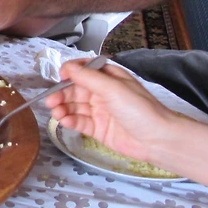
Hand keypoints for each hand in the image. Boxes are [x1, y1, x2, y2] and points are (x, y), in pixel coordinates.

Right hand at [45, 59, 182, 166]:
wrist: (157, 139)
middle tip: (50, 100)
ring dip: (63, 108)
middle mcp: (103, 93)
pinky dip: (69, 121)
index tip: (59, 77)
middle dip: (62, 93)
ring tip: (56, 113)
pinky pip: (79, 122)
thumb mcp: (113, 88)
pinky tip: (64, 121)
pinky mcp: (98, 129)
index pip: (84, 70)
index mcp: (109, 78)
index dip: (70, 73)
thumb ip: (88, 78)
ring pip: (75, 106)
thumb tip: (68, 67)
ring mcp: (100, 111)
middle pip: (75, 90)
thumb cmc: (140, 110)